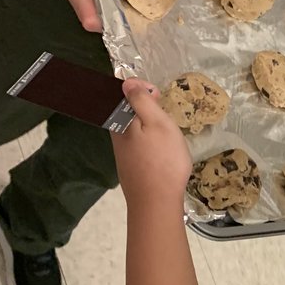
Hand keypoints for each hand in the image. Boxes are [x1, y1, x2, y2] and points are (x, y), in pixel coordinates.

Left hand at [112, 78, 191, 208]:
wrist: (156, 202)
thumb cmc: (162, 160)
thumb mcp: (157, 123)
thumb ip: (141, 101)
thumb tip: (125, 82)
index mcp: (120, 121)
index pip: (122, 92)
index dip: (141, 88)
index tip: (159, 96)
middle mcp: (116, 134)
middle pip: (128, 111)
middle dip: (147, 108)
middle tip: (166, 114)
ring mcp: (122, 152)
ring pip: (134, 128)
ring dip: (150, 125)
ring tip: (168, 133)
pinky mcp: (130, 165)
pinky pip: (139, 144)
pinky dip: (150, 141)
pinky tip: (162, 150)